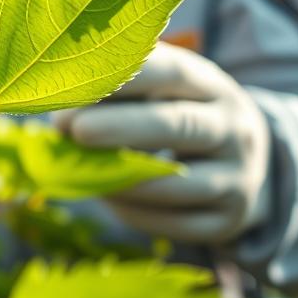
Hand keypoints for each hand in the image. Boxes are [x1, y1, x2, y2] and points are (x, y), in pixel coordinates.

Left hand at [55, 43, 270, 243]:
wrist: (239, 163)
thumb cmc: (177, 116)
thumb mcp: (162, 93)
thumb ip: (118, 92)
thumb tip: (59, 109)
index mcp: (212, 85)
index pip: (172, 72)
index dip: (126, 77)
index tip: (78, 81)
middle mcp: (234, 129)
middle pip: (180, 126)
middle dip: (123, 128)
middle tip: (75, 129)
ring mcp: (238, 177)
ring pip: (178, 183)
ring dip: (122, 180)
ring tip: (77, 172)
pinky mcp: (229, 219)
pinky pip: (176, 224)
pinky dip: (135, 213)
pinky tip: (106, 198)